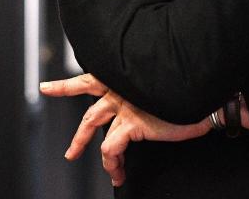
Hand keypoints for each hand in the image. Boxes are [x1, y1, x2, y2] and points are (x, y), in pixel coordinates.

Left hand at [40, 73, 210, 186]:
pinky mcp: (131, 123)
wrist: (202, 93)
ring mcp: (125, 105)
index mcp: (126, 76)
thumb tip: (146, 108)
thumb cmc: (186, 87)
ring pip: (95, 129)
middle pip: (88, 105)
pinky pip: (111, 149)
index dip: (67, 84)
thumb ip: (146, 92)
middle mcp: (122, 89)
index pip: (91, 78)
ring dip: (95, 152)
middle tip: (71, 151)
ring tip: (109, 170)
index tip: (47, 88)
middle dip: (77, 133)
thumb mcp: (161, 85)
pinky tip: (119, 172)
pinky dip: (113, 164)